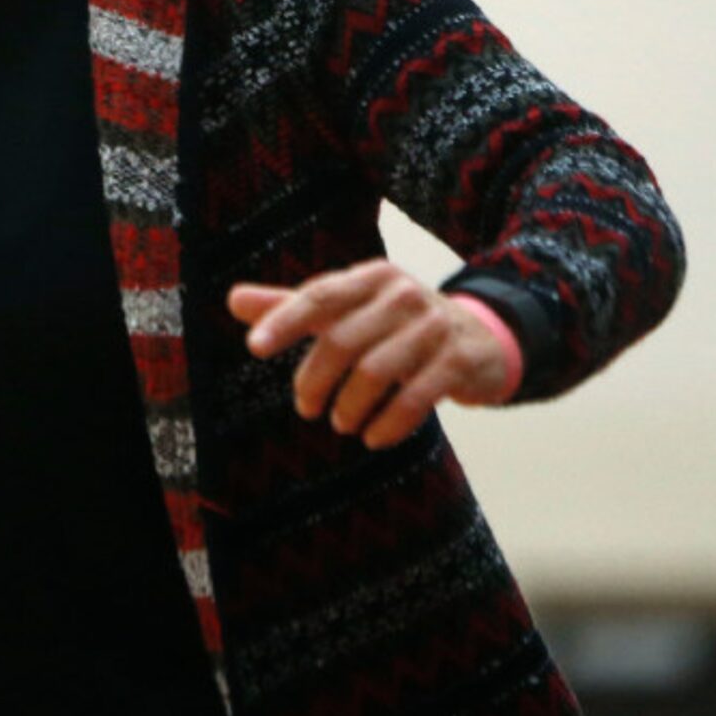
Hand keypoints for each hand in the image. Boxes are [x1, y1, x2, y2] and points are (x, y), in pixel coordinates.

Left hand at [228, 260, 514, 450]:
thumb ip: (293, 306)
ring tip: (340, 424)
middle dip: (315, 381)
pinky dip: (388, 424)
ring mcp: (434, 327)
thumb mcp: (348, 308)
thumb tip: (233, 300)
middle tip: (307, 408)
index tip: (253, 347)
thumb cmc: (396, 323)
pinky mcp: (459, 361)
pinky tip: (373, 438)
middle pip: (341, 340)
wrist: (481, 339)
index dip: (283, 321)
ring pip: (375, 371)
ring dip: (349, 406)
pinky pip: (415, 398)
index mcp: (370, 278)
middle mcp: (402, 294)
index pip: (318, 297)